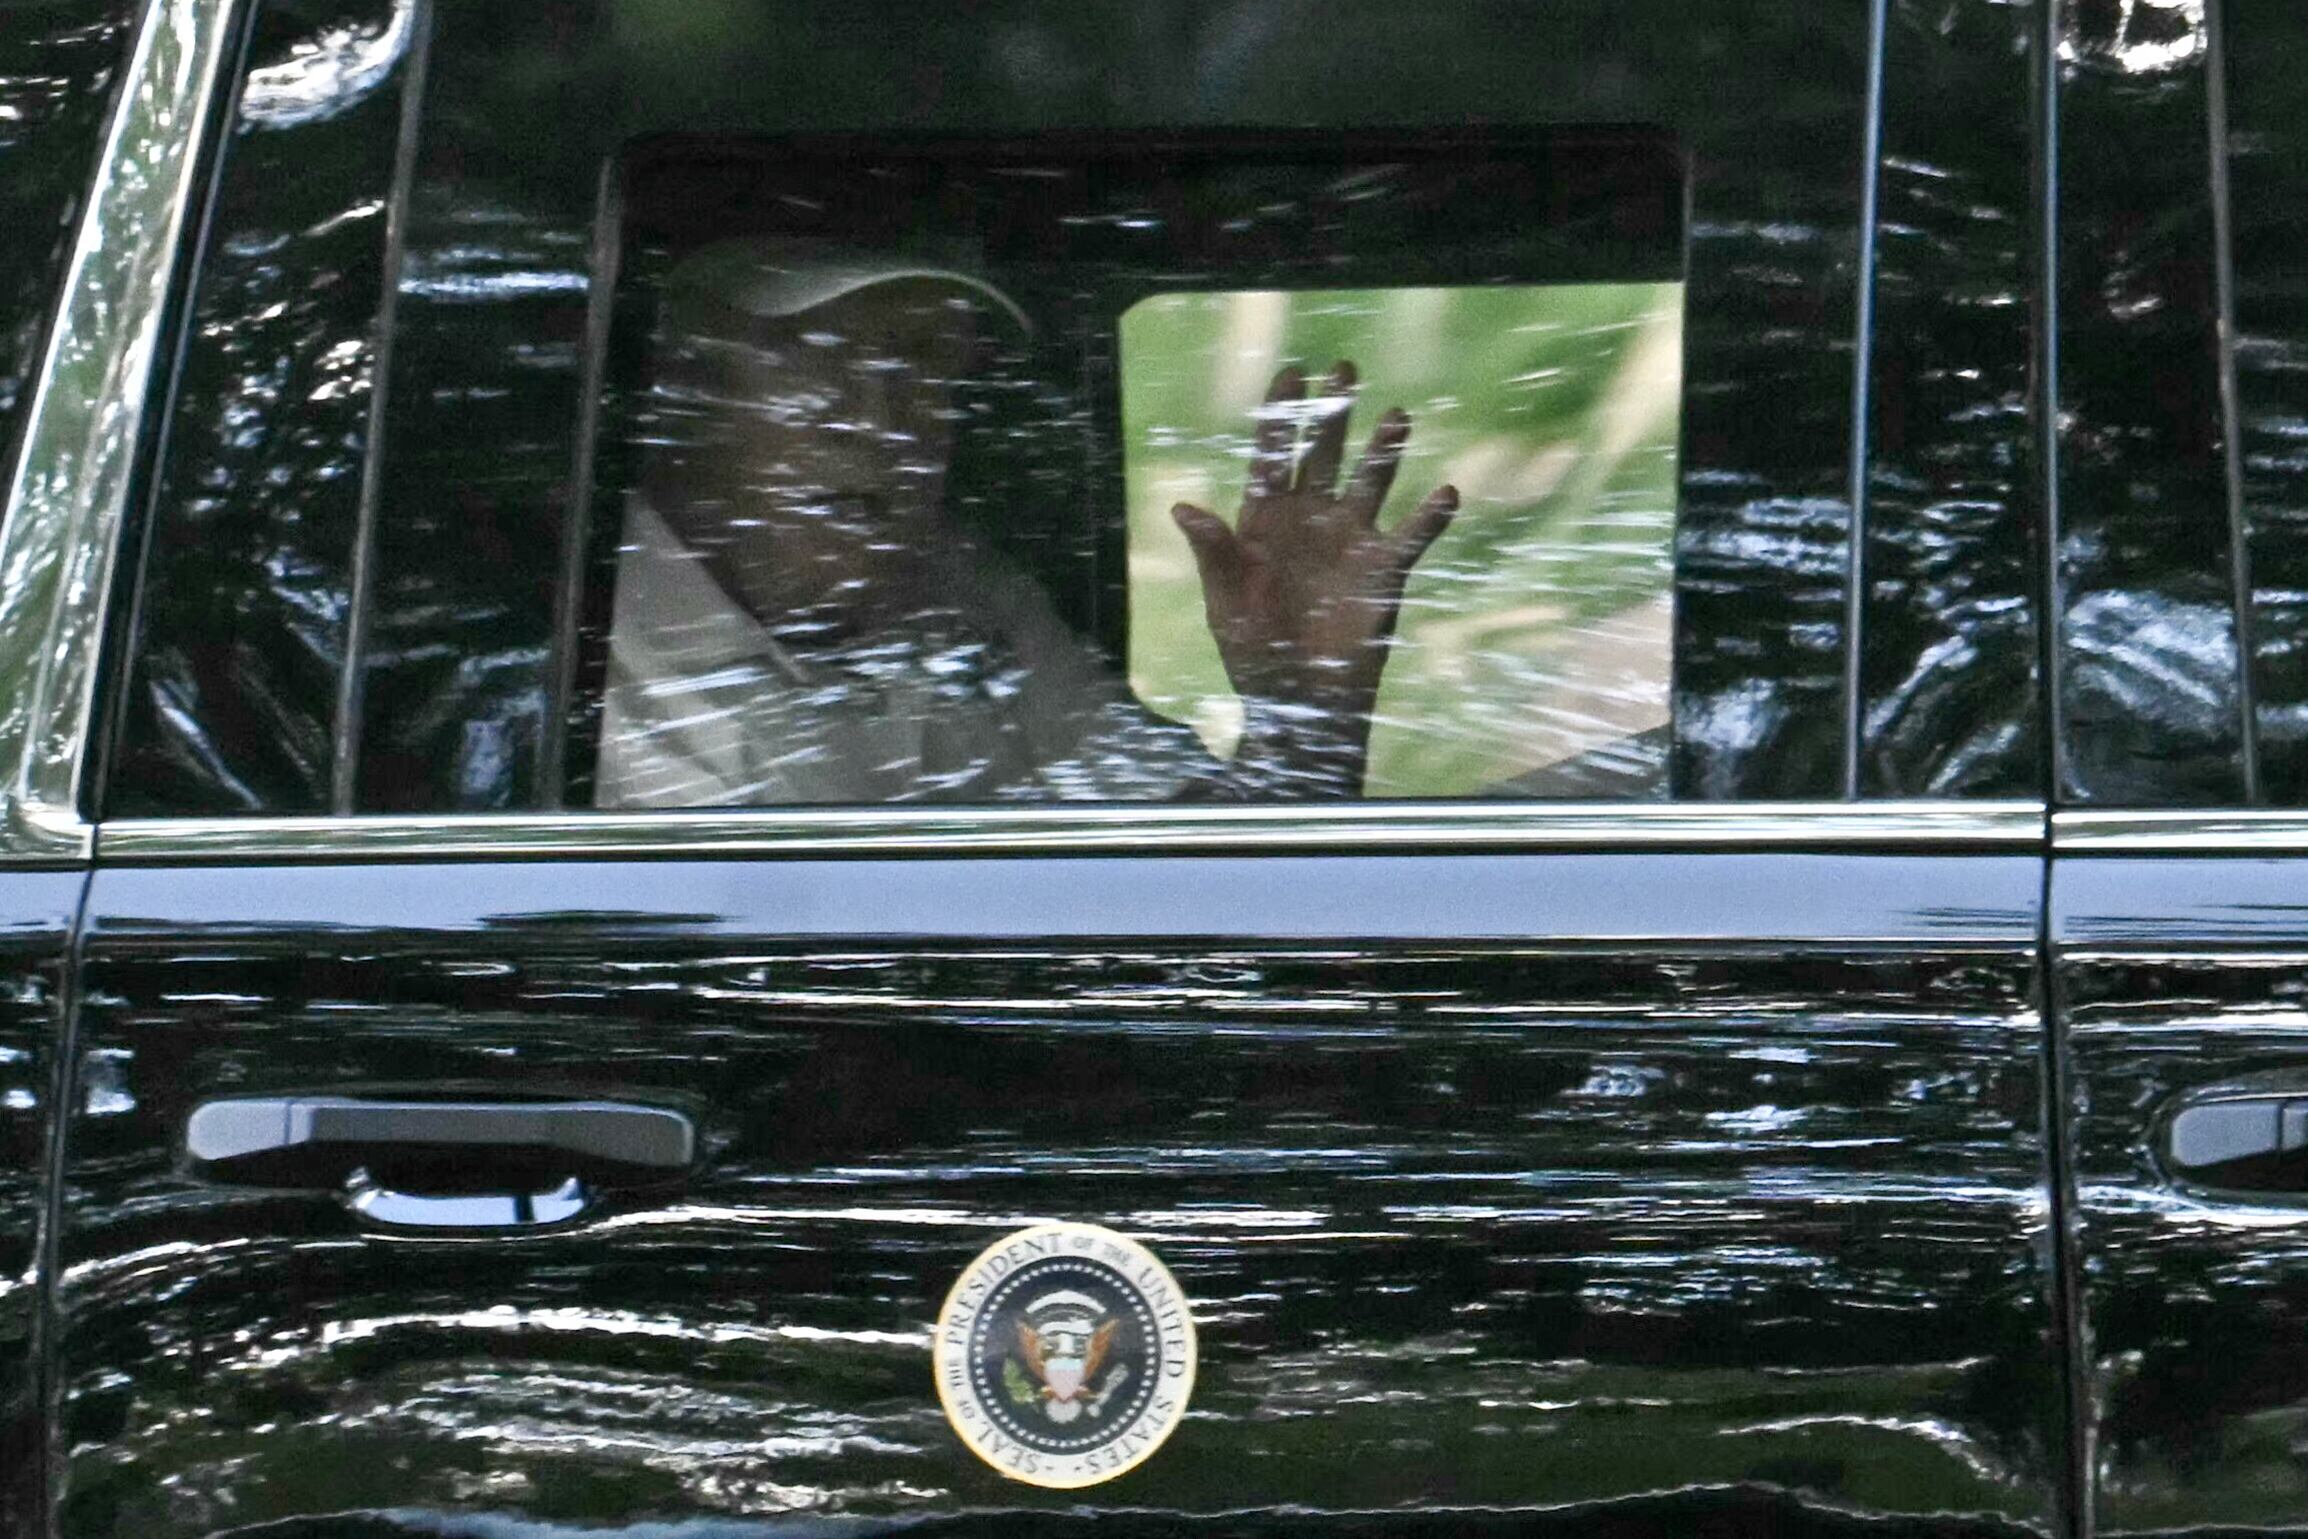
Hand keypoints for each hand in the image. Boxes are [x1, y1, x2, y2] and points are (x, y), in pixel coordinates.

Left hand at [1171, 361, 1458, 792]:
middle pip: (1324, 452)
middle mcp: (1311, 520)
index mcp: (1265, 521)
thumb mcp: (1226, 602)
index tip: (1293, 371)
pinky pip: (1413, 534)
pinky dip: (1431, 516)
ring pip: (1372, 481)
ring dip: (1384, 451)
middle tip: (1345, 367)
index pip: (1273, 453)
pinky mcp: (1385, 569)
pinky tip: (1446, 492)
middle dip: (1334, 411)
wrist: (1300, 702)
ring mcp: (1351, 541)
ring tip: (1397, 416)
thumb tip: (1183, 507)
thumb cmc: (1254, 654)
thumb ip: (1213, 552)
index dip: (1281, 413)